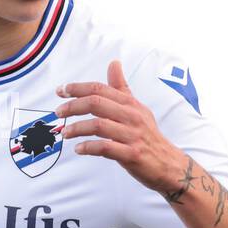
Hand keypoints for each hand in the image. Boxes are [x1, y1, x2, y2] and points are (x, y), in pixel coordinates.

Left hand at [55, 59, 182, 195]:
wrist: (169, 164)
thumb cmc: (148, 135)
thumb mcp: (137, 108)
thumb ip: (121, 87)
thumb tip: (113, 62)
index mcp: (130, 103)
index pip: (100, 89)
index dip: (77, 88)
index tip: (60, 90)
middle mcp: (132, 116)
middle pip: (96, 103)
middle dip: (72, 106)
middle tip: (58, 112)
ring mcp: (132, 135)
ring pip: (98, 125)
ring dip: (77, 128)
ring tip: (65, 133)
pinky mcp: (132, 154)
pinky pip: (105, 148)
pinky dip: (88, 147)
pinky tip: (79, 149)